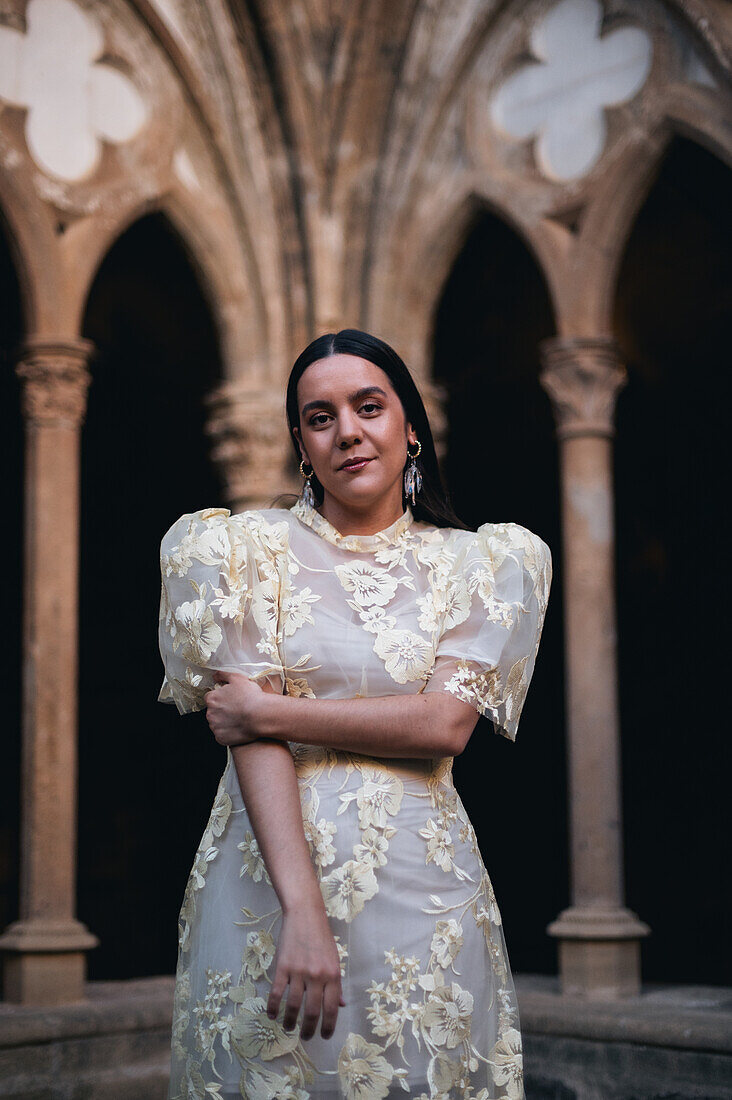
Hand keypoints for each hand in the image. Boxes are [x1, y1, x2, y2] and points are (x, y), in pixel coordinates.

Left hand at [204, 670, 264, 745]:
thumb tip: (215, 676)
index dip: (220, 698)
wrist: (260, 715)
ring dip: (225, 722)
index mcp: (212, 699)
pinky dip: (228, 733)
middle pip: (213, 711)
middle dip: (222, 710)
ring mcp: (215, 727)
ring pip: (217, 724)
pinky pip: (222, 735)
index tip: (230, 700)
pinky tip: (239, 728)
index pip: (210, 698)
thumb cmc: (250, 697)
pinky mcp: (221, 738)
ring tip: (239, 719)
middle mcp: (210, 713)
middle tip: (236, 709)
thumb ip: (223, 675)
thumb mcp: (237, 678)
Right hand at [267, 906, 345, 1040]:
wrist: (304, 914)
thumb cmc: (321, 937)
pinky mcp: (282, 967)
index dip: (329, 1026)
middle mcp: (317, 975)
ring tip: (289, 1027)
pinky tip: (273, 1015)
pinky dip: (273, 1007)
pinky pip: (277, 993)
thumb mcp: (334, 959)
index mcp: (333, 974)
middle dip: (310, 1029)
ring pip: (293, 1006)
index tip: (325, 1036)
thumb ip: (336, 983)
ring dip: (290, 1021)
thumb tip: (341, 1005)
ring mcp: (299, 971)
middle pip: (313, 1011)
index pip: (332, 1008)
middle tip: (307, 1037)